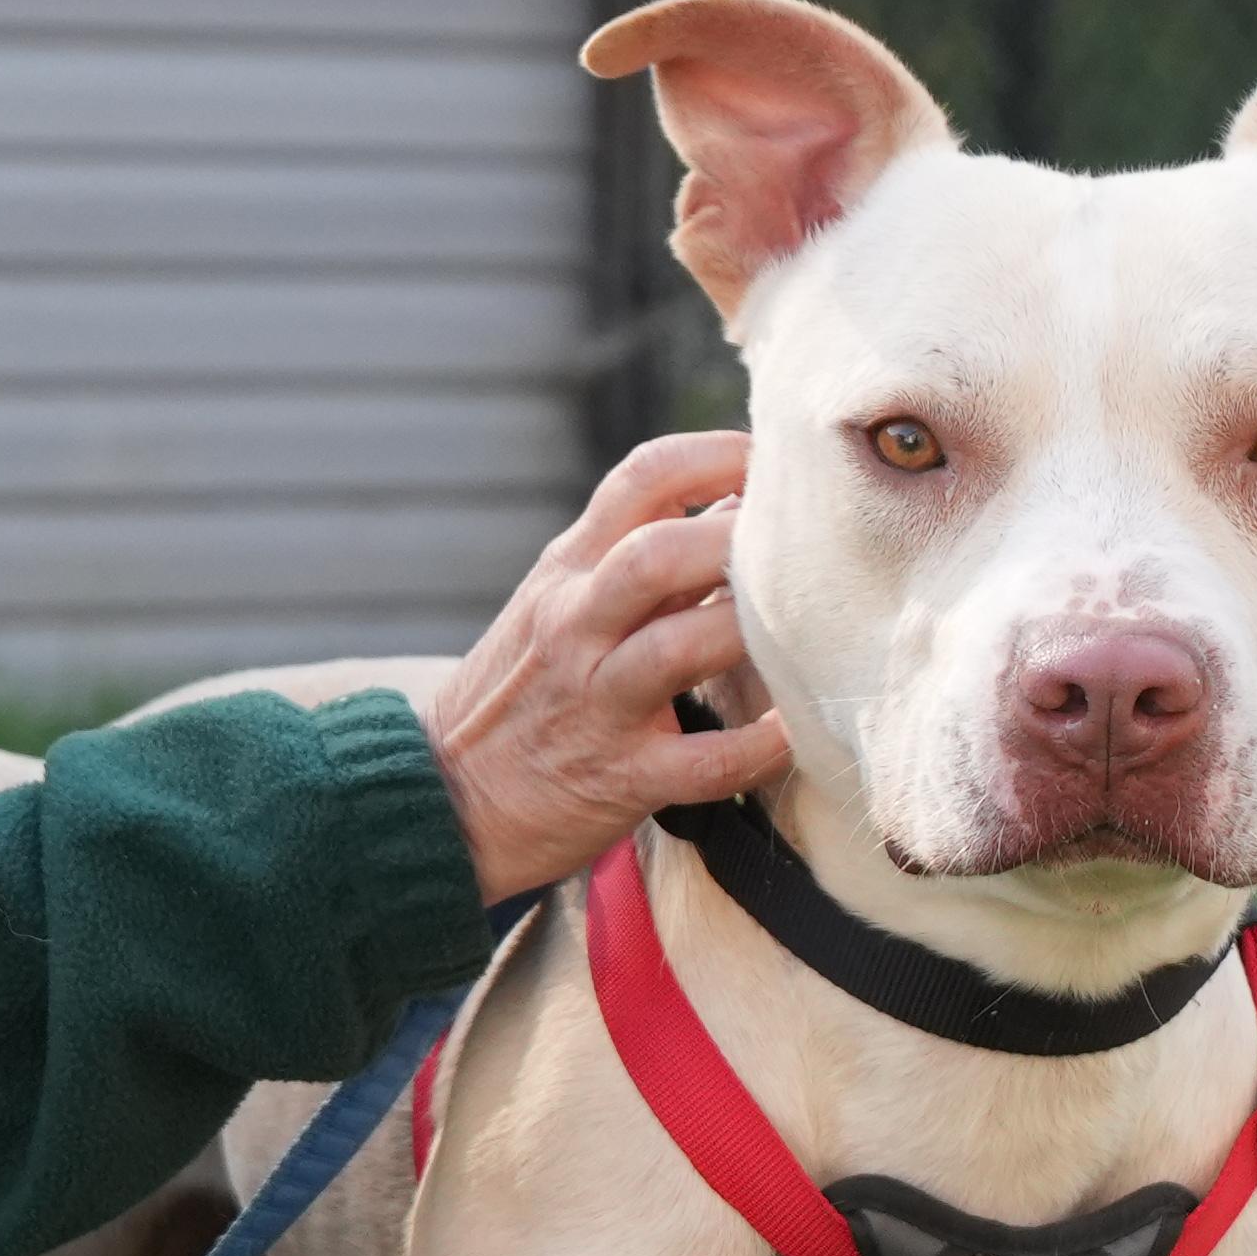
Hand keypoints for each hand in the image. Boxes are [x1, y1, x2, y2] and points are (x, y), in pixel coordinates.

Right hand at [425, 433, 792, 903]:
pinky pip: (706, 763)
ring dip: (754, 634)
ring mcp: (598, 702)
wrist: (448, 799)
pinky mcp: (624, 778)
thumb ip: (640, 556)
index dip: (720, 456)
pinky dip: (761, 748)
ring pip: (680, 648)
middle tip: (805, 550)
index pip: (642, 478)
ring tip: (809, 633)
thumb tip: (743, 506)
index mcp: (568, 570)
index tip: (774, 467)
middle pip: (658, 555)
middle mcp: (577, 626)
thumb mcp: (557, 603)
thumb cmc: (524, 692)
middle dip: (738, 543)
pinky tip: (795, 731)